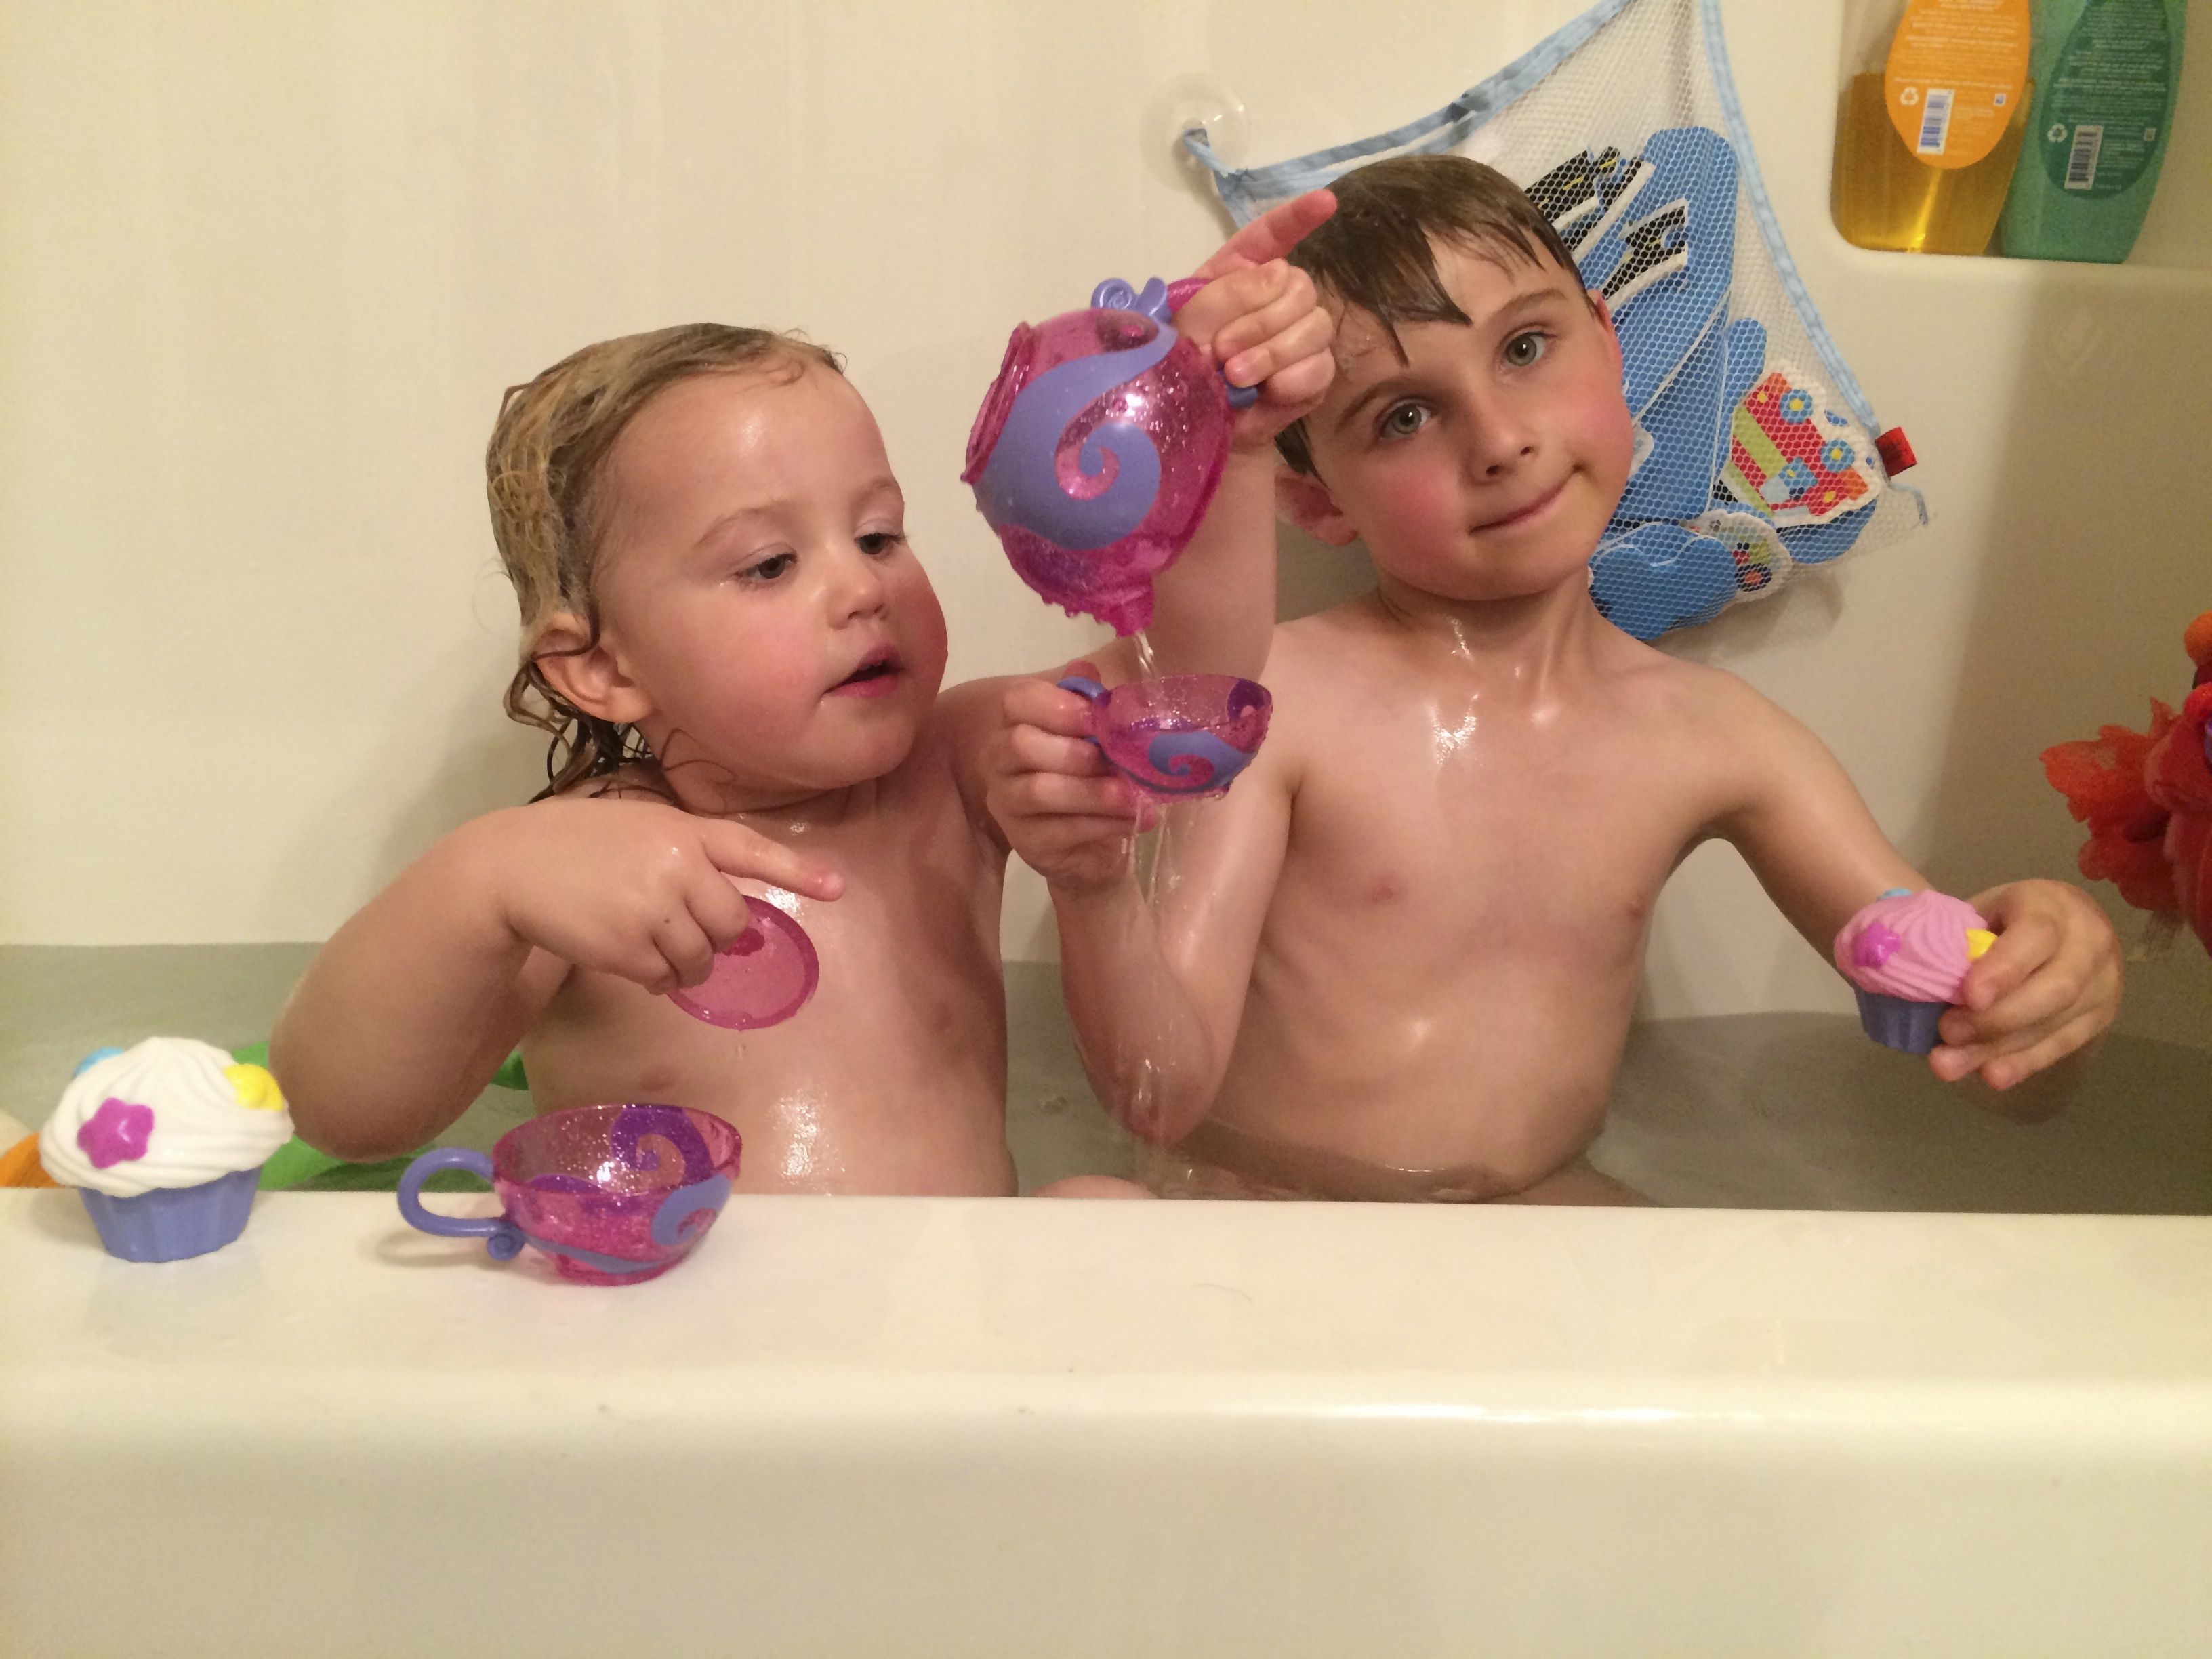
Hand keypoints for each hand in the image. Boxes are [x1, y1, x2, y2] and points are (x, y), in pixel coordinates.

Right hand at [480, 797, 841, 994]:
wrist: (510, 867)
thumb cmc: (576, 846)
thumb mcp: (637, 828)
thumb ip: (685, 856)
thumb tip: (728, 921)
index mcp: (682, 830)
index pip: (750, 849)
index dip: (796, 870)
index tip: (837, 888)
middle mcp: (678, 865)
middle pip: (732, 923)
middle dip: (712, 936)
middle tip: (674, 926)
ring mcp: (655, 907)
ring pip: (702, 958)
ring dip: (681, 962)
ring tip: (642, 939)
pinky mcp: (630, 948)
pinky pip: (667, 980)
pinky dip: (653, 978)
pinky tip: (621, 953)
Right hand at [983, 665, 1155, 894]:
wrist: (1095, 848)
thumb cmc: (1095, 779)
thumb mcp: (1101, 739)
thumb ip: (1091, 705)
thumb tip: (1084, 670)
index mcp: (1015, 725)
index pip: (1017, 701)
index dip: (1056, 705)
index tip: (1095, 716)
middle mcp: (999, 762)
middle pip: (1019, 744)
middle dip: (1073, 751)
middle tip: (1114, 759)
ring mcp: (1007, 805)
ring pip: (1039, 790)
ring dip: (1094, 792)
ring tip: (1133, 796)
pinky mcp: (1026, 843)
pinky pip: (1061, 830)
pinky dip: (1103, 823)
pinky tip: (1134, 818)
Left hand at [1175, 190, 1337, 451]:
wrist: (1196, 421)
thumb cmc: (1184, 365)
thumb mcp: (1189, 322)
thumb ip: (1226, 293)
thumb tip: (1278, 276)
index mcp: (1243, 272)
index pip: (1274, 232)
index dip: (1299, 215)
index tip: (1327, 202)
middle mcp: (1280, 296)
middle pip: (1300, 286)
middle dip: (1259, 321)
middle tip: (1221, 351)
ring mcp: (1303, 334)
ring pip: (1315, 326)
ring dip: (1271, 353)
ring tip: (1235, 375)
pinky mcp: (1315, 374)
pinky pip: (1320, 366)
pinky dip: (1290, 379)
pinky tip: (1266, 391)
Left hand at [1931, 879, 2122, 1089]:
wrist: (2054, 923)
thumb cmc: (2003, 919)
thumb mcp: (1979, 915)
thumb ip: (1956, 941)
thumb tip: (1912, 981)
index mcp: (2052, 905)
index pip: (2037, 934)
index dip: (2004, 969)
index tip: (1968, 996)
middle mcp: (2089, 942)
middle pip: (2055, 988)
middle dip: (1998, 1018)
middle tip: (1948, 1032)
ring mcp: (2102, 983)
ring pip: (2056, 1023)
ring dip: (2001, 1048)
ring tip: (1949, 1063)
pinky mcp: (2099, 1017)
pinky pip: (2063, 1045)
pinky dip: (2024, 1062)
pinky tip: (1991, 1075)